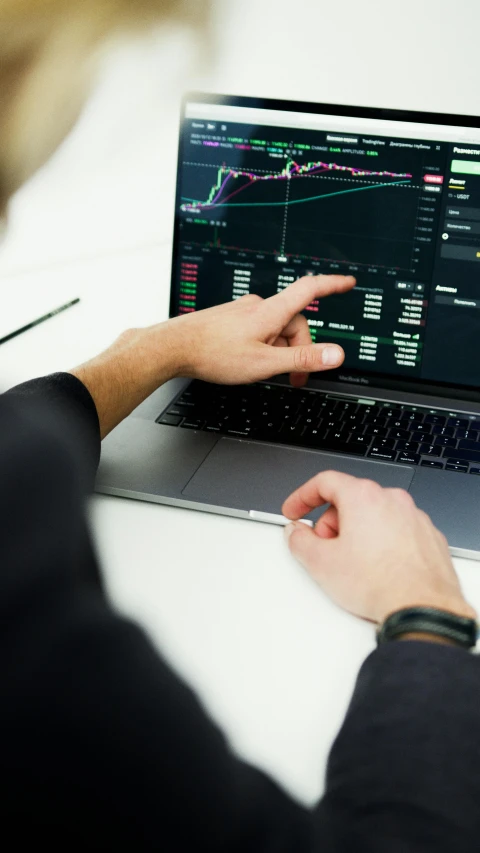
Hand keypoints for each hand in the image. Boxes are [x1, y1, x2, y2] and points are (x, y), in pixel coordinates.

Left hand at [168, 274, 354, 386]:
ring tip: (264, 374)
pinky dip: (263, 346)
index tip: (348, 282)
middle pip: (294, 323)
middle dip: (300, 350)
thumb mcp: (264, 363)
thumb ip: (302, 359)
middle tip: (295, 380)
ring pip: (275, 329)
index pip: (310, 289)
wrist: (172, 347)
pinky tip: (247, 362)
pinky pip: (258, 330)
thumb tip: (336, 355)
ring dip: (278, 351)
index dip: (333, 285)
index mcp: (271, 311)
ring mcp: (243, 312)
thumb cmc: (213, 354)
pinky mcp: (231, 319)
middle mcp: (258, 306)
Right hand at [282, 470, 475, 623]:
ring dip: (358, 534)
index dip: (302, 497)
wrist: (423, 608)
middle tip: (325, 550)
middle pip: (350, 500)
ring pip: (375, 516)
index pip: (325, 482)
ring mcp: (414, 517)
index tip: (295, 511)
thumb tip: (296, 534)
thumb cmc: (380, 584)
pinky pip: (397, 531)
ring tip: (354, 566)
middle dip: (331, 523)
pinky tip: (377, 570)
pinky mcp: (428, 536)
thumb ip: (299, 541)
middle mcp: (392, 500)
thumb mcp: (321, 563)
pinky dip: (383, 543)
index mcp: (364, 497)